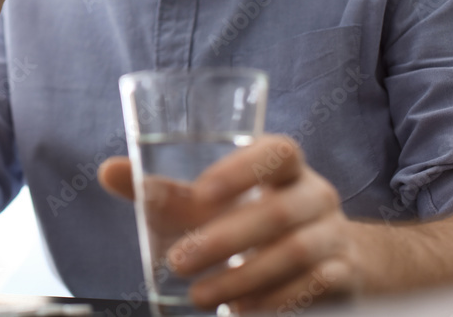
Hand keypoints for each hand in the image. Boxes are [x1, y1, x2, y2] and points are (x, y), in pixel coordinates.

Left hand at [99, 135, 362, 313]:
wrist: (325, 261)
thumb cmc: (250, 219)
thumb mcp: (209, 206)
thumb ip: (163, 191)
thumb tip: (108, 171)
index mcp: (284, 167)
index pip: (278, 151)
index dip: (242, 169)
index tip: (200, 193)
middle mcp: (315, 195)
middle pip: (277, 212)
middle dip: (223, 240)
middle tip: (178, 262)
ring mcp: (334, 236)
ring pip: (295, 253)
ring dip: (242, 279)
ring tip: (199, 298)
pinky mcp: (345, 277)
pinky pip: (316, 288)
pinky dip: (277, 302)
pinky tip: (244, 313)